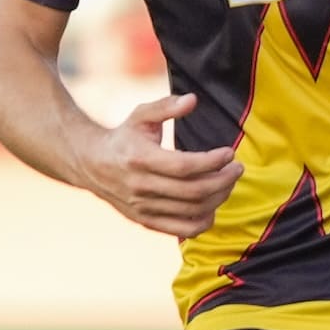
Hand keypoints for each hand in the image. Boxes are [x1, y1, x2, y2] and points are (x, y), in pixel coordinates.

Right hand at [73, 93, 242, 237]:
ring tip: (229, 181)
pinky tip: (213, 205)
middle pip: (193, 192)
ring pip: (191, 211)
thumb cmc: (124, 136)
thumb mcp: (140, 115)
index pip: (185, 167)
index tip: (230, 153)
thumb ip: (166, 106)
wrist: (92, 165)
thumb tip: (192, 100)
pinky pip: (182, 230)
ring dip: (219, 198)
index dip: (212, 162)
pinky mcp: (145, 221)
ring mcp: (143, 208)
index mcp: (141, 159)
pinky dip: (204, 222)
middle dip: (223, 180)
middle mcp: (141, 188)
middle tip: (238, 168)